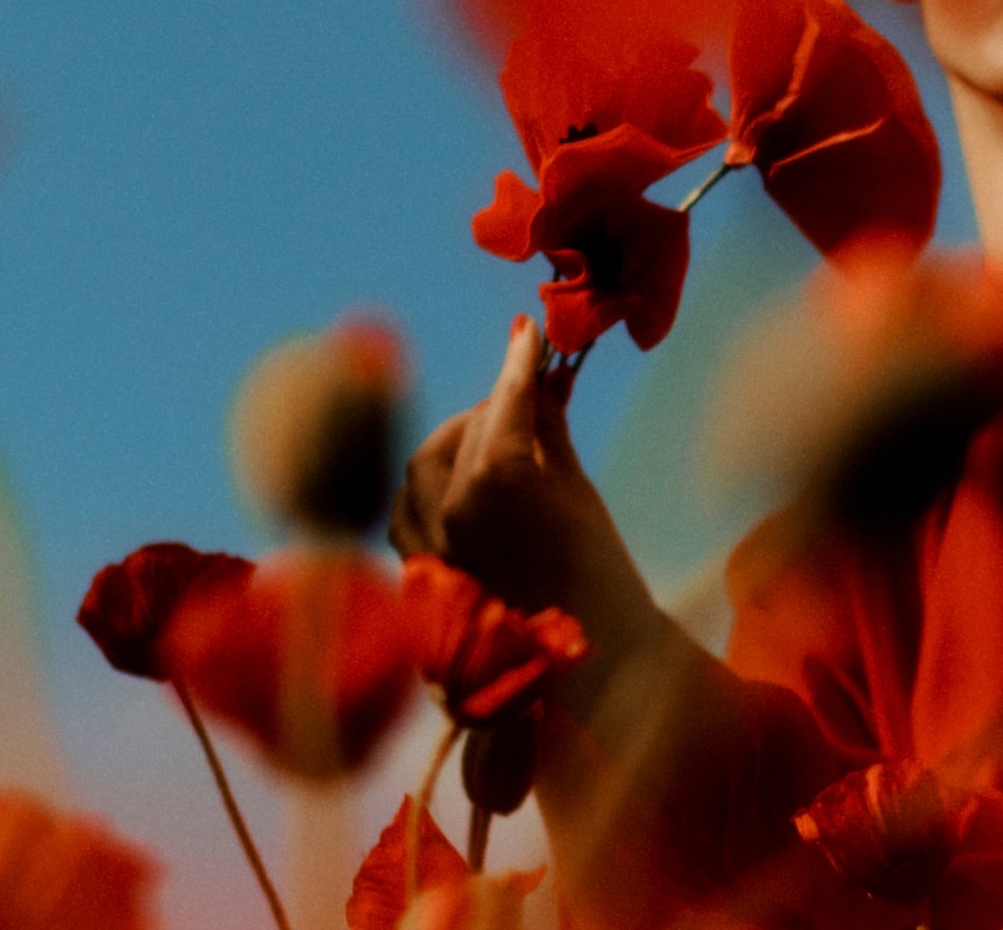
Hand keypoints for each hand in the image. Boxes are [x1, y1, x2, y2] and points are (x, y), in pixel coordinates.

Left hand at [391, 318, 660, 656]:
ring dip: (457, 444)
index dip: (522, 363)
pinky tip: (455, 488)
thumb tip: (543, 380)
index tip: (528, 336)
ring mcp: (428, 540)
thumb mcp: (578, 493)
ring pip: (425, 463)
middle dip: (497, 409)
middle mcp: (451, 505)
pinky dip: (425, 489)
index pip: (509, 400)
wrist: (589, 666)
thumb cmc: (598, 578)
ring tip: (495, 445)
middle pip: (468, 428)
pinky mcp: (417, 571)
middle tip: (528, 400)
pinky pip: (404, 509)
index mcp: (499, 478)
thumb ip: (550, 430)